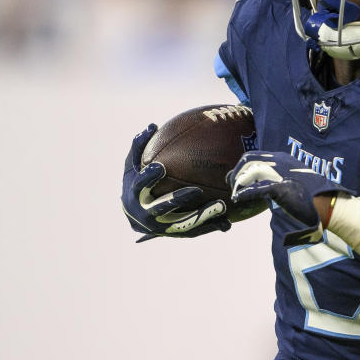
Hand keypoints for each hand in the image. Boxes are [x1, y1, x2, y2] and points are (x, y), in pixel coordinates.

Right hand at [121, 124, 231, 241]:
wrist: (135, 215)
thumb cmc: (135, 183)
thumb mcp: (133, 166)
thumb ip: (139, 147)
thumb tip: (152, 126)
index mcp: (135, 196)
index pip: (141, 186)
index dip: (149, 178)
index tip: (160, 167)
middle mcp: (147, 214)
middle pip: (162, 209)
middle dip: (178, 200)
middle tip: (195, 190)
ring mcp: (162, 227)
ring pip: (183, 223)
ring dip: (201, 215)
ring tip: (220, 207)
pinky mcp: (176, 233)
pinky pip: (195, 231)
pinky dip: (210, 227)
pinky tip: (227, 223)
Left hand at [228, 151, 352, 244]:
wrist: (328, 203)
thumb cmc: (310, 196)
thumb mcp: (289, 182)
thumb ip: (272, 181)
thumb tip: (253, 187)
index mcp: (282, 159)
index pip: (252, 156)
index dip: (241, 167)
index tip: (237, 181)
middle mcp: (280, 162)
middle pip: (248, 160)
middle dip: (237, 173)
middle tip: (233, 187)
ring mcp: (281, 173)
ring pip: (250, 171)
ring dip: (239, 183)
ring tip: (236, 195)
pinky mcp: (282, 187)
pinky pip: (258, 188)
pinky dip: (246, 193)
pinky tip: (238, 198)